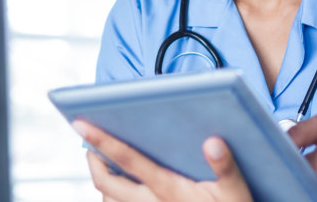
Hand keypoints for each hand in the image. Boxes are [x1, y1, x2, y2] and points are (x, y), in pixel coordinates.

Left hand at [74, 120, 252, 201]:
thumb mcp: (235, 193)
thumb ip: (225, 167)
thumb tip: (213, 142)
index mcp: (167, 189)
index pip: (128, 160)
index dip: (102, 140)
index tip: (80, 123)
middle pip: (105, 182)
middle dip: (92, 160)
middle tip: (91, 142)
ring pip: (108, 200)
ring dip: (103, 180)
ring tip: (104, 161)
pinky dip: (114, 197)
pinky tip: (123, 186)